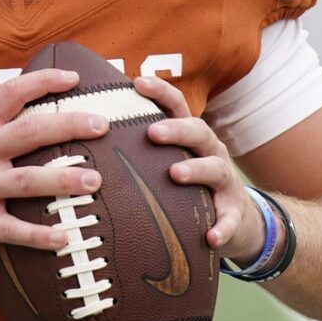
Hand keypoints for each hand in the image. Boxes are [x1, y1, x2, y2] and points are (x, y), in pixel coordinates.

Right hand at [0, 68, 109, 271]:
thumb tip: (46, 113)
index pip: (9, 94)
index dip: (42, 82)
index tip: (73, 78)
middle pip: (28, 132)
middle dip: (69, 125)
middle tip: (102, 125)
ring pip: (27, 180)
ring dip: (65, 180)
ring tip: (96, 181)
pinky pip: (14, 230)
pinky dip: (41, 235)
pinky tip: (66, 237)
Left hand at [133, 75, 261, 262]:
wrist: (234, 219)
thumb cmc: (188, 184)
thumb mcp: (169, 160)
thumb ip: (141, 147)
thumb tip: (87, 130)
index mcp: (191, 137)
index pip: (177, 106)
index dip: (160, 92)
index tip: (137, 82)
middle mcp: (211, 152)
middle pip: (199, 131)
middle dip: (177, 129)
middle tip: (152, 132)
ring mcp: (225, 182)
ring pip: (216, 169)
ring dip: (196, 169)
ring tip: (174, 174)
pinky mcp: (234, 212)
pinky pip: (231, 220)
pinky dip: (223, 228)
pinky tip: (210, 238)